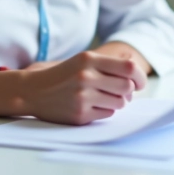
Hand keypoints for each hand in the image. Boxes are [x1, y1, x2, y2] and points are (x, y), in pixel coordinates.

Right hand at [21, 50, 147, 125]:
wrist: (33, 91)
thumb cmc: (63, 75)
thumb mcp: (83, 60)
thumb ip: (109, 65)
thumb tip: (137, 79)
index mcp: (89, 59)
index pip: (129, 68)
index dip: (140, 77)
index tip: (140, 83)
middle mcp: (86, 76)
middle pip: (127, 87)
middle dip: (128, 91)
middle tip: (120, 92)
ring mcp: (82, 96)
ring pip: (120, 103)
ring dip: (117, 101)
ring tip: (102, 97)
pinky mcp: (80, 114)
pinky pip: (107, 114)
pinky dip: (104, 111)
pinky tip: (91, 105)